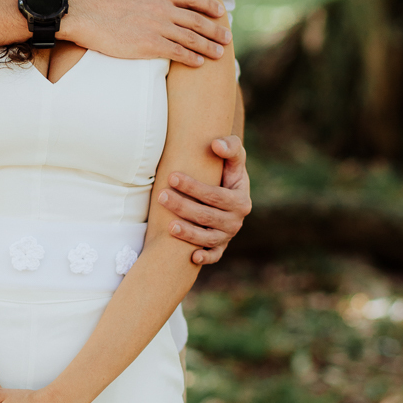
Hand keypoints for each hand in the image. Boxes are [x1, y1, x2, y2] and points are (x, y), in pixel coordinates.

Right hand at [62, 0, 230, 67]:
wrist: (82, 12)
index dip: (208, 6)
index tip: (220, 12)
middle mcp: (162, 8)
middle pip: (196, 20)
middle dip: (215, 30)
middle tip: (227, 38)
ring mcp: (157, 27)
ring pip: (191, 38)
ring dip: (208, 46)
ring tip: (219, 54)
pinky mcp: (148, 45)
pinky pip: (176, 52)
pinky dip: (190, 57)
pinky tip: (199, 62)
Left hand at [157, 135, 251, 264]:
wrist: (227, 190)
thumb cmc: (227, 170)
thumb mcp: (234, 157)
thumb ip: (230, 146)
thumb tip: (216, 144)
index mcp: (241, 200)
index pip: (215, 195)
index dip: (193, 187)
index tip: (172, 176)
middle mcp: (236, 221)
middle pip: (207, 216)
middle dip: (183, 207)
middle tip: (161, 195)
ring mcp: (227, 236)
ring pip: (207, 238)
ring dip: (188, 233)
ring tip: (168, 225)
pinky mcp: (220, 247)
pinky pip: (214, 256)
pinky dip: (206, 258)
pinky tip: (192, 258)